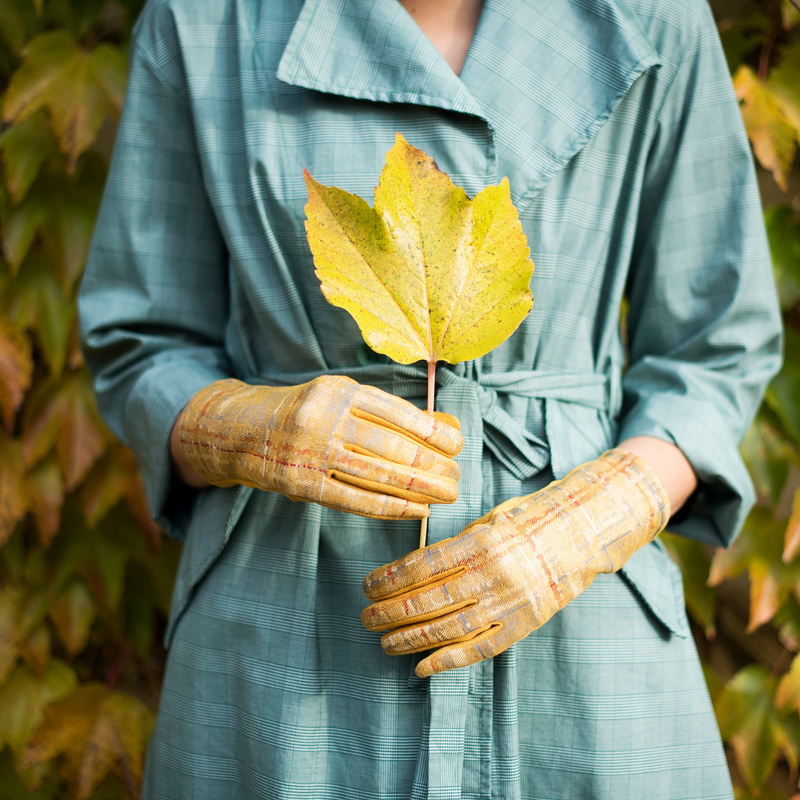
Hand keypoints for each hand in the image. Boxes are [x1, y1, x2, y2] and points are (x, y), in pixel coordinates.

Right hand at [177, 375, 462, 518]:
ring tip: (446, 496)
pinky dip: (390, 507)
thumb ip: (374, 411)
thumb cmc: (303, 413)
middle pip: (390, 445)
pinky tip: (416, 510)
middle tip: (457, 477)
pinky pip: (355, 500)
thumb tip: (435, 431)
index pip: (395, 411)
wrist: (239, 430)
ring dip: (418, 489)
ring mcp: (311, 452)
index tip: (456, 445)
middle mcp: (325, 417)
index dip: (430, 430)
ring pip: (376, 474)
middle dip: (431, 465)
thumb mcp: (334, 396)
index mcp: (339, 390)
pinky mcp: (302, 484)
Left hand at [361, 449, 669, 675]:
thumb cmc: (527, 521)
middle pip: (429, 600)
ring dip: (410, 638)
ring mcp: (508, 604)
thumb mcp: (488, 519)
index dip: (390, 579)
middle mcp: (492, 575)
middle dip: (390, 612)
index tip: (367, 586)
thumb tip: (414, 568)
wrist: (580, 535)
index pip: (423, 566)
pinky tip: (421, 667)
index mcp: (480, 543)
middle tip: (365, 618)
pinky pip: (481, 648)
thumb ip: (455, 545)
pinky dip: (448, 661)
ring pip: (449, 628)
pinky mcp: (522, 625)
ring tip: (384, 642)